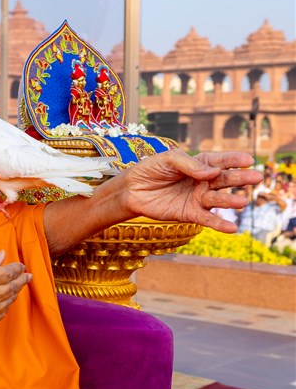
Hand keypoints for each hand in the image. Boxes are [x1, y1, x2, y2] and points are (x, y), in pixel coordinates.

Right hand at [0, 250, 31, 335]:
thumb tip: (1, 256)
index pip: (6, 273)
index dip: (16, 269)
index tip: (20, 266)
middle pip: (10, 289)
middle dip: (20, 281)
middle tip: (26, 276)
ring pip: (6, 304)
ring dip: (14, 294)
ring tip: (18, 287)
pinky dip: (5, 308)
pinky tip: (6, 302)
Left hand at [121, 150, 262, 232]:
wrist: (132, 190)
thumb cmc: (150, 170)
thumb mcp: (168, 160)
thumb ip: (189, 165)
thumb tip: (211, 173)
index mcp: (199, 164)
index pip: (220, 160)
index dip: (234, 159)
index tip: (249, 159)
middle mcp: (203, 181)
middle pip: (224, 179)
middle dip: (240, 178)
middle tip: (256, 177)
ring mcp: (197, 198)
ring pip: (217, 199)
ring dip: (230, 201)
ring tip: (242, 202)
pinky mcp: (189, 213)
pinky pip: (206, 219)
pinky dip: (219, 224)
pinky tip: (232, 228)